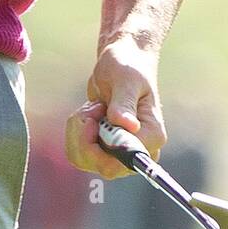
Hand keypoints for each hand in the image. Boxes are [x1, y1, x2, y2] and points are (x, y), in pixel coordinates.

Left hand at [64, 37, 166, 179]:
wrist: (120, 63)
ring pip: (84, 159)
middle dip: (85, 135)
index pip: (121, 163)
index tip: (96, 116)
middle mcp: (139, 150)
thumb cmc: (127, 67)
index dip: (99, 145)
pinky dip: (75, 131)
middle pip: (100, 165)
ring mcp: (121, 152)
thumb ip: (124, 103)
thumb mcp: (125, 80)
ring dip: (78, 130)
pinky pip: (78, 152)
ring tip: (92, 107)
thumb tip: (128, 126)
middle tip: (93, 107)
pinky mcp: (105, 149)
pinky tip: (88, 113)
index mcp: (151, 136)